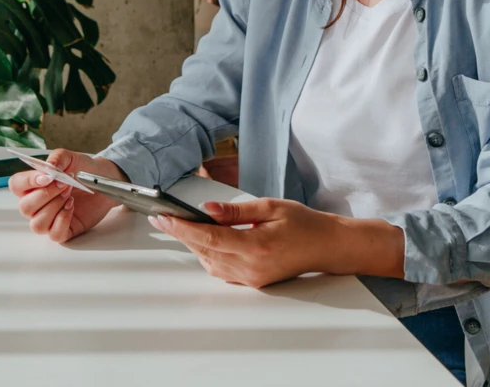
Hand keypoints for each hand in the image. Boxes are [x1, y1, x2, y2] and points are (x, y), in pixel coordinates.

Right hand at [9, 149, 126, 242]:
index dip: (28, 181)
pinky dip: (63, 220)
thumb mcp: (70, 157)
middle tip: (65, 184)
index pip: (17, 185)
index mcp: (32, 185)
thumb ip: (58, 158)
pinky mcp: (63, 230)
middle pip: (25, 207)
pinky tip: (71, 206)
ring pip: (37, 224)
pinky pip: (54, 234)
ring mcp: (48, 219)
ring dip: (54, 208)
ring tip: (69, 195)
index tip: (46, 177)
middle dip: (46, 194)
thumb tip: (49, 167)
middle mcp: (36, 204)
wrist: (103, 180)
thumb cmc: (83, 170)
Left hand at [147, 198, 347, 288]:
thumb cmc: (304, 223)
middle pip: (205, 251)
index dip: (182, 228)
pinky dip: (208, 255)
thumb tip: (207, 209)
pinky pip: (221, 271)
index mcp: (255, 246)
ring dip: (194, 245)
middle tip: (162, 219)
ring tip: (180, 226)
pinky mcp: (254, 282)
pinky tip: (203, 241)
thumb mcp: (270, 207)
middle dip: (181, 234)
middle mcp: (251, 267)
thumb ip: (236, 210)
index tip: (163, 218)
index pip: (209, 237)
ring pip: (209, 263)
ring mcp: (252, 278)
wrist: (327, 247)